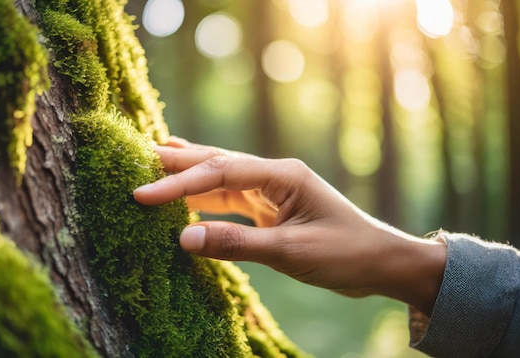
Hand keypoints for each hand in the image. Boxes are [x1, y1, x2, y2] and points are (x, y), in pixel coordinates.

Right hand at [133, 137, 445, 315]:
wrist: (380, 263)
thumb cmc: (345, 253)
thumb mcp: (290, 251)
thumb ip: (237, 243)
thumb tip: (183, 240)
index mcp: (282, 175)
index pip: (220, 172)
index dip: (179, 183)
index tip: (143, 194)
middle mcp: (274, 176)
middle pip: (218, 164)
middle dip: (179, 164)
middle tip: (138, 158)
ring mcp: (273, 192)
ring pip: (222, 180)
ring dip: (189, 178)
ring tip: (154, 167)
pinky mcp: (272, 210)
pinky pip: (231, 201)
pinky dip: (206, 199)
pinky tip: (187, 196)